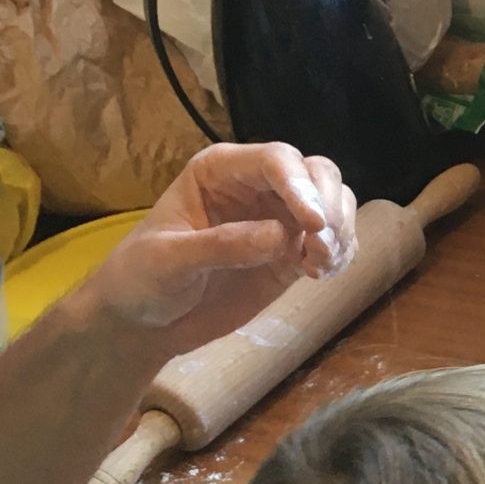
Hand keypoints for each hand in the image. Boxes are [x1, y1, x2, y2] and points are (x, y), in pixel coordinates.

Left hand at [81, 144, 360, 352]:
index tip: (314, 225)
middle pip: (317, 173)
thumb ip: (220, 246)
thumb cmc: (142, 279)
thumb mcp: (168, 260)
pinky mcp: (292, 253)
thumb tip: (279, 236)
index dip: (301, 187)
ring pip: (335, 203)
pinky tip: (321, 274)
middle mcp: (257, 186)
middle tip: (322, 248)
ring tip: (320, 266)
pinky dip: (342, 254)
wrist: (145, 322)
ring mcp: (279, 219)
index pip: (275, 161)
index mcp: (221, 171)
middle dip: (330, 206)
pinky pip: (335, 241)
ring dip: (341, 231)